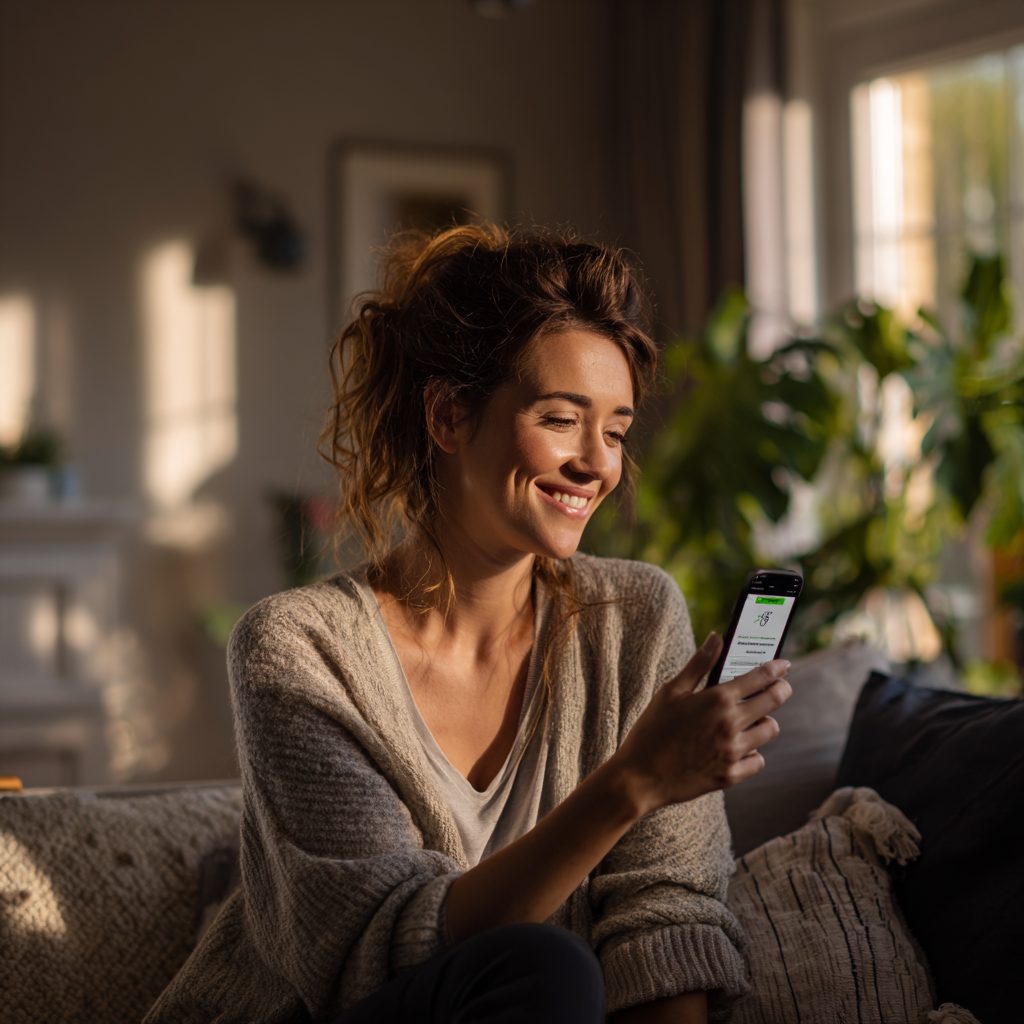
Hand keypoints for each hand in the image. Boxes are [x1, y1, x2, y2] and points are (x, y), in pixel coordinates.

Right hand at [612, 633, 791, 814]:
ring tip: (752, 719)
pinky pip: (758, 760)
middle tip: (779, 687)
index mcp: (717, 699)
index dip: (777, 668)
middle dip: (781, 690)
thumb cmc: (651, 729)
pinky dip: (752, 752)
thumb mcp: (671, 691)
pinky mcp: (731, 775)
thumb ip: (699, 664)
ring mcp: (733, 752)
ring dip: (765, 721)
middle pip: (774, 701)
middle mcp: (731, 724)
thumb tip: (717, 637)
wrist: (639, 777)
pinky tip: (738, 747)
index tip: (783, 665)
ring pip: (769, 730)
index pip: (760, 677)